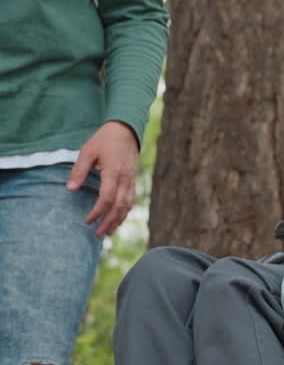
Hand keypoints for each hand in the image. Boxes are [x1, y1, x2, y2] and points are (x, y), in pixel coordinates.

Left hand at [68, 121, 139, 236]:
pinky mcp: (133, 180)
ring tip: (108, 232)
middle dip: (109, 222)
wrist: (126, 130)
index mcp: (113, 172)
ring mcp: (131, 180)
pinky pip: (131, 200)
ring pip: (128, 205)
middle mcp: (125, 179)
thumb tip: (70, 189)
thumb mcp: (87, 151)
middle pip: (119, 206)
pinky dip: (124, 212)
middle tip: (98, 234)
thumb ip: (79, 171)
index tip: (87, 220)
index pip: (107, 198)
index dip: (97, 212)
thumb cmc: (104, 140)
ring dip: (118, 220)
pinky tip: (117, 219)